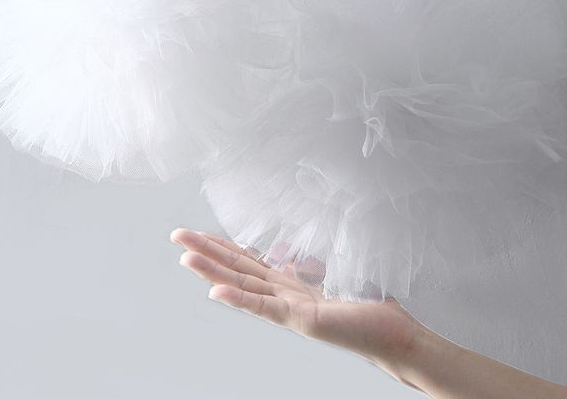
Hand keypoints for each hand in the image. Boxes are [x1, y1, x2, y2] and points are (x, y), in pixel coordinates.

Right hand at [170, 228, 419, 377]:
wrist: (391, 333)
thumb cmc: (366, 304)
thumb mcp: (332, 272)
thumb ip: (308, 262)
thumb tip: (289, 250)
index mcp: (288, 283)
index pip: (247, 260)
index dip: (221, 245)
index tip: (197, 232)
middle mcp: (282, 295)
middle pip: (236, 269)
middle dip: (206, 252)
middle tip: (175, 235)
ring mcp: (288, 309)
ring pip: (243, 286)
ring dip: (211, 272)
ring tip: (184, 257)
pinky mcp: (301, 320)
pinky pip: (265, 308)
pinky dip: (239, 300)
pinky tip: (216, 292)